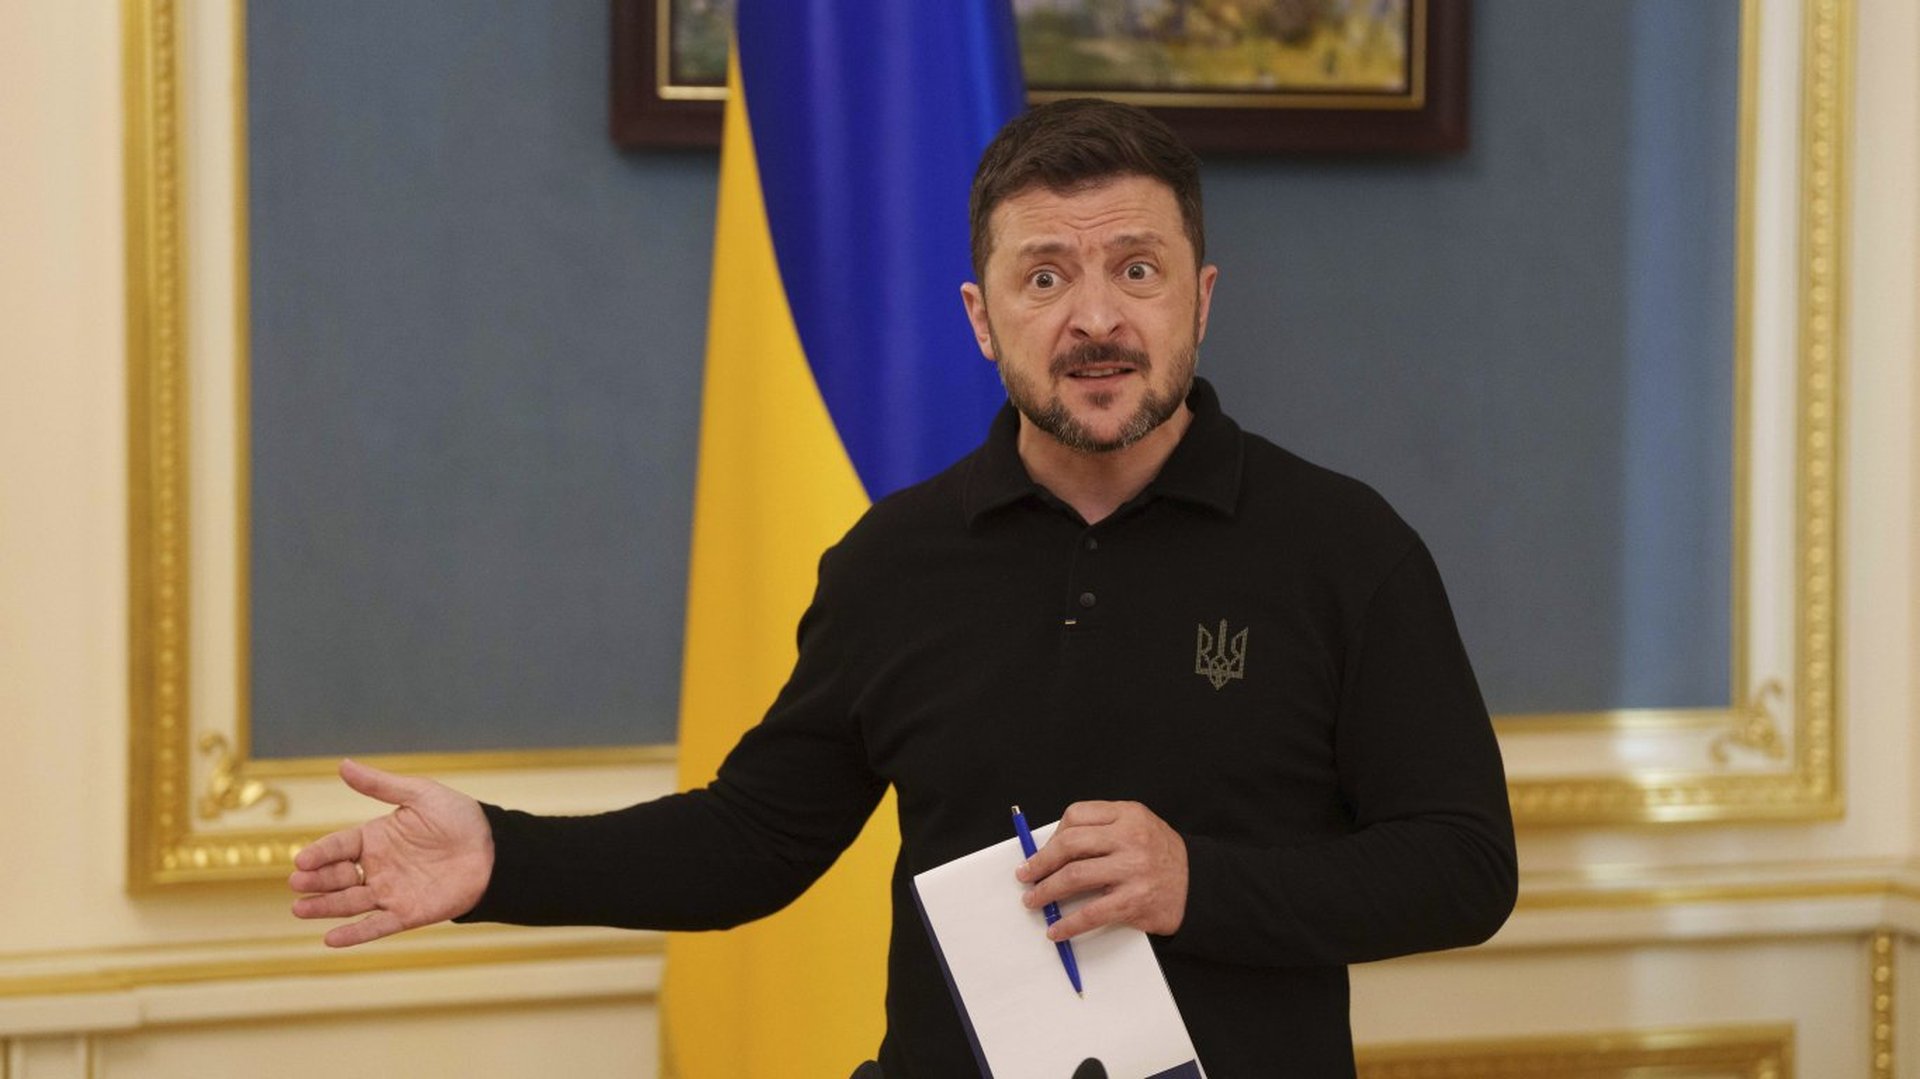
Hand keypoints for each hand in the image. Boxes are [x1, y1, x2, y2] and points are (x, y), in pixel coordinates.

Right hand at [288, 759, 494, 947]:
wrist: (495, 849)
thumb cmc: (459, 818)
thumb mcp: (420, 795)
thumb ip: (381, 785)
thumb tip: (342, 764)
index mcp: (376, 838)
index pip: (339, 846)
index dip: (320, 853)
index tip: (301, 860)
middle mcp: (377, 867)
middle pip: (338, 876)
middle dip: (316, 881)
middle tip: (297, 883)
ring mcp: (390, 892)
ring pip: (350, 902)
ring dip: (324, 908)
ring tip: (299, 909)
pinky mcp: (406, 914)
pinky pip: (376, 925)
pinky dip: (354, 934)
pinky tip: (330, 939)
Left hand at [1014, 800, 1187, 939]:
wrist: (1198, 886)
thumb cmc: (1161, 857)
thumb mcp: (1138, 827)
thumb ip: (1103, 829)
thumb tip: (1052, 848)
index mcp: (1128, 814)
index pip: (1077, 815)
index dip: (1053, 834)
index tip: (1042, 851)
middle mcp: (1130, 838)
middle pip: (1069, 844)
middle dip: (1040, 862)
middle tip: (1026, 875)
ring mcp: (1132, 870)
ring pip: (1074, 877)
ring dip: (1046, 891)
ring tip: (1034, 900)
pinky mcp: (1134, 901)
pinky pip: (1091, 913)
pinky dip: (1068, 924)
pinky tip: (1056, 930)